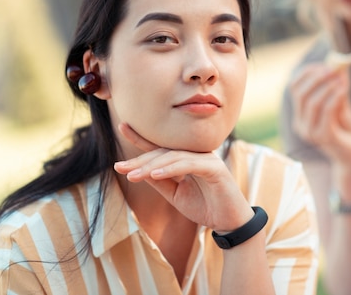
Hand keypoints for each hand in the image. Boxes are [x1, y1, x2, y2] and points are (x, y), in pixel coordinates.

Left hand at [113, 123, 252, 232]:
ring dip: (150, 166)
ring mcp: (206, 159)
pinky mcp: (214, 168)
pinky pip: (188, 165)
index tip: (122, 126)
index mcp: (186, 159)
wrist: (230, 223)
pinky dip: (170, 168)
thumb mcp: (176, 195)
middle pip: (163, 152)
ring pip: (173, 157)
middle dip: (140, 160)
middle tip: (119, 167)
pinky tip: (154, 174)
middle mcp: (196, 154)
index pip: (160, 147)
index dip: (141, 138)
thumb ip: (160, 182)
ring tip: (132, 174)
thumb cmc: (206, 206)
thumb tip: (138, 172)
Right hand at [290, 63, 350, 166]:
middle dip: (316, 78)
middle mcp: (300, 124)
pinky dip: (335, 97)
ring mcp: (310, 132)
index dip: (306, 73)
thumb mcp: (341, 106)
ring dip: (327, 86)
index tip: (323, 64)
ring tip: (341, 79)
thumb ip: (337, 90)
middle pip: (300, 94)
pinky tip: (344, 89)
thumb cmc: (345, 131)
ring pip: (312, 102)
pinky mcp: (324, 137)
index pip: (294, 88)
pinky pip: (326, 112)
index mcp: (299, 115)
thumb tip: (339, 66)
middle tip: (332, 68)